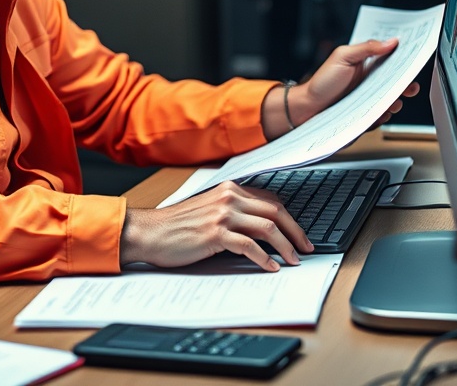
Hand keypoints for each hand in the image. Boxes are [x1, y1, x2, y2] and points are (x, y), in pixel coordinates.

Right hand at [119, 182, 313, 270]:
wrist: (150, 232)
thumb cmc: (177, 225)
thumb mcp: (208, 209)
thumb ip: (232, 211)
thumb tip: (261, 226)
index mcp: (229, 189)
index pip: (270, 200)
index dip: (289, 218)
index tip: (299, 234)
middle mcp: (229, 197)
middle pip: (275, 211)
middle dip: (295, 232)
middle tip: (306, 249)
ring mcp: (222, 214)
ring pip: (267, 227)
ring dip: (286, 246)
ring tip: (294, 261)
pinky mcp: (215, 234)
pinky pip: (249, 246)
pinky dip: (265, 258)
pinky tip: (271, 267)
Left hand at [263, 38, 419, 139]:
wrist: (308, 107)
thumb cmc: (322, 81)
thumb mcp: (343, 57)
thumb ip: (367, 48)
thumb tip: (391, 41)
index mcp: (367, 64)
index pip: (391, 60)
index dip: (404, 60)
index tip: (415, 60)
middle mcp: (370, 81)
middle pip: (396, 82)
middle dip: (406, 84)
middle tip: (410, 87)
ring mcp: (369, 98)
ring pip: (391, 100)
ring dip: (396, 102)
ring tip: (394, 102)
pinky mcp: (366, 114)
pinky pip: (381, 115)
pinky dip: (384, 115)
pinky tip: (382, 113)